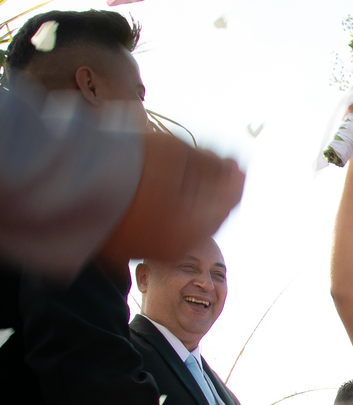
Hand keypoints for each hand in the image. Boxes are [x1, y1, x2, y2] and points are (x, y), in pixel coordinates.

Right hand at [100, 132, 244, 264]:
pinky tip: (157, 186)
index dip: (234, 181)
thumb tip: (237, 170)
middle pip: (204, 216)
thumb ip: (213, 165)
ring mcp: (144, 250)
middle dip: (212, 189)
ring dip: (188, 198)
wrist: (62, 182)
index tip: (237, 161)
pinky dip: (164, 207)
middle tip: (214, 163)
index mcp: (190, 231)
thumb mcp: (177, 154)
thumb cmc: (125, 165)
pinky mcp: (121, 246)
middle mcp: (170, 249)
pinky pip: (155, 226)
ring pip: (180, 222)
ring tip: (182, 170)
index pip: (227, 205)